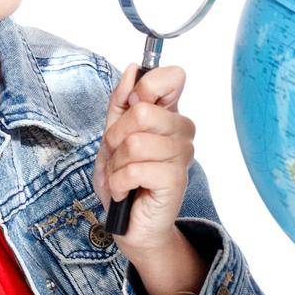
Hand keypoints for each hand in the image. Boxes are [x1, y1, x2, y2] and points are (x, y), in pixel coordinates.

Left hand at [92, 62, 195, 251]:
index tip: (133, 106)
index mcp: (169, 114)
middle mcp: (181, 130)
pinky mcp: (175, 179)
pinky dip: (118, 183)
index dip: (146, 87)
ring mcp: (182, 154)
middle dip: (115, 136)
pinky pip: (135, 169)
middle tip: (117, 155)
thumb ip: (121, 102)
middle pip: (142, 110)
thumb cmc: (124, 180)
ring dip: (115, 165)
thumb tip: (132, 69)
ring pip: (134, 142)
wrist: (131, 225)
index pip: (173, 76)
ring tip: (120, 177)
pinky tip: (125, 191)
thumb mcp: (112, 136)